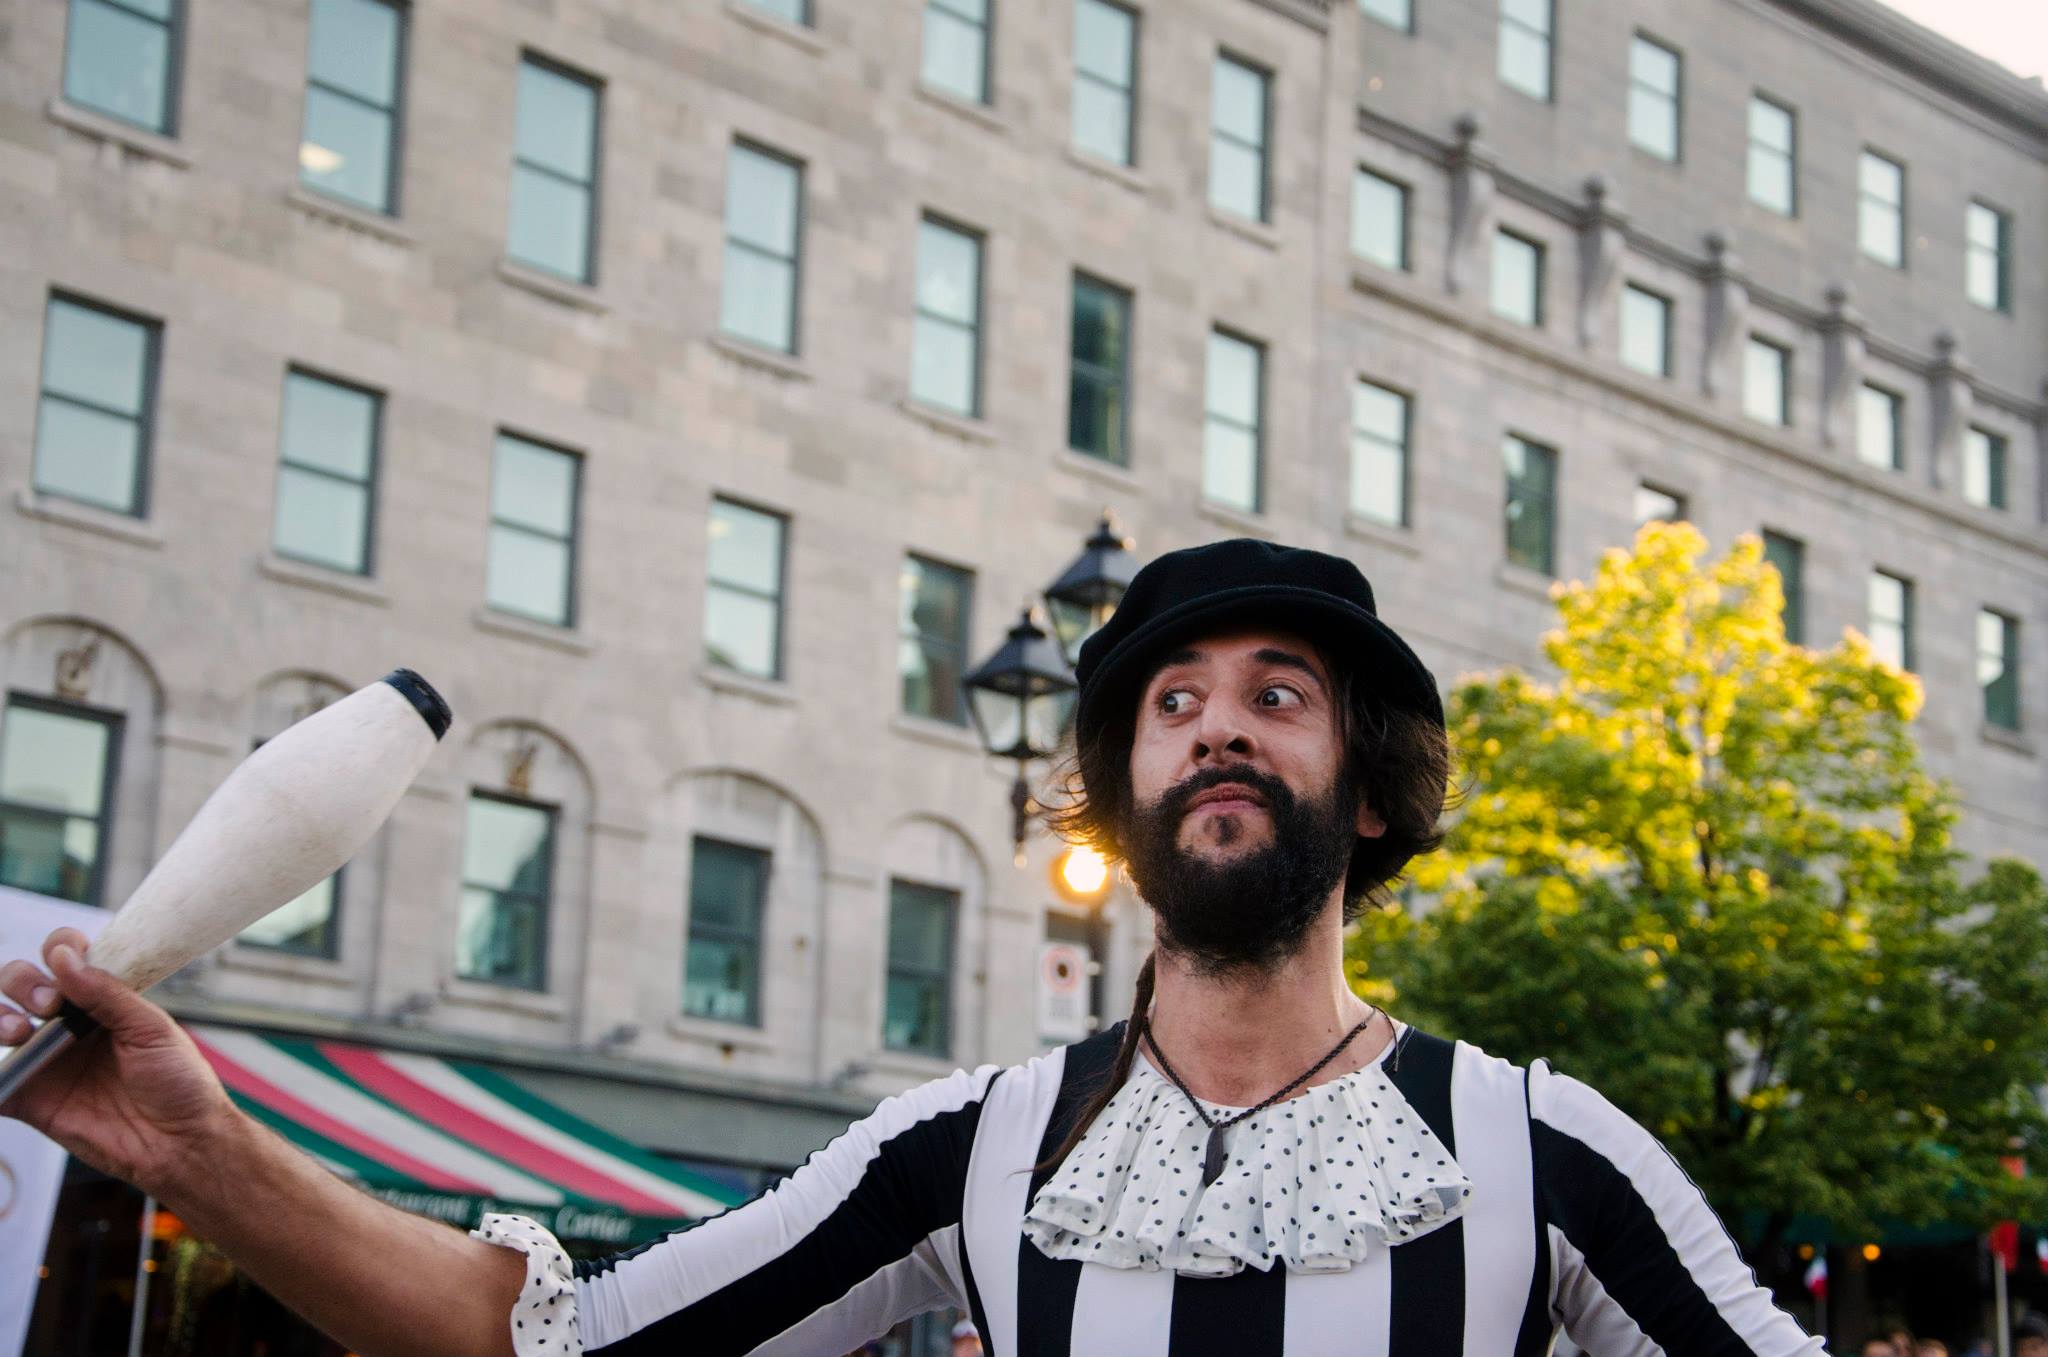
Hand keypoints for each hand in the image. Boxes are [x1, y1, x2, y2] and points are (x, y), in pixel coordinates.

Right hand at [0, 928, 237, 1195]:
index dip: (57, 949)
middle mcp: (68, 1025)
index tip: (64, 959)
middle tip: (47, 1004)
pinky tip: (3, 1066)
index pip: (65, 959)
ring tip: (17, 1031)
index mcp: (102, 1001)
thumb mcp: (151, 1029)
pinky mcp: (31, 1098)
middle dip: (21, 981)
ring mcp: (47, 1060)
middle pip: (20, 983)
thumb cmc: (179, 1082)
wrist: (179, 1142)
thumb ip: (107, 994)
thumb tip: (65, 957)